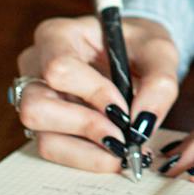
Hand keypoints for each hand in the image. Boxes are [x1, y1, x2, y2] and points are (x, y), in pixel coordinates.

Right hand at [15, 15, 179, 173]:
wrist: (133, 54)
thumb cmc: (140, 45)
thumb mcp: (159, 52)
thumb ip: (159, 84)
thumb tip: (142, 125)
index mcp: (58, 35)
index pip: (59, 68)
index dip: (92, 93)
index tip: (123, 109)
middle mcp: (36, 66)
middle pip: (37, 108)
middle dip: (84, 128)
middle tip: (121, 137)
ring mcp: (34, 97)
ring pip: (43, 138)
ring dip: (86, 151)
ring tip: (120, 149)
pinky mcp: (44, 124)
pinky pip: (54, 151)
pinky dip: (85, 159)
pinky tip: (111, 153)